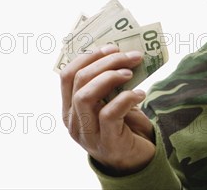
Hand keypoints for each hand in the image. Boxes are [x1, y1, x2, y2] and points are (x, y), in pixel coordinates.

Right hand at [60, 44, 155, 174]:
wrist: (137, 159)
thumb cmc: (124, 125)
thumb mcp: (112, 100)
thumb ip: (110, 82)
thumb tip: (122, 52)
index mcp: (70, 107)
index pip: (66, 74)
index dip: (88, 56)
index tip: (112, 47)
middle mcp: (73, 121)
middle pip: (79, 80)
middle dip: (106, 62)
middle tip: (130, 56)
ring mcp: (87, 134)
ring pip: (85, 96)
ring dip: (110, 77)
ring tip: (131, 73)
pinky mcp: (107, 143)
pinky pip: (109, 114)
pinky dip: (126, 98)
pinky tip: (141, 94)